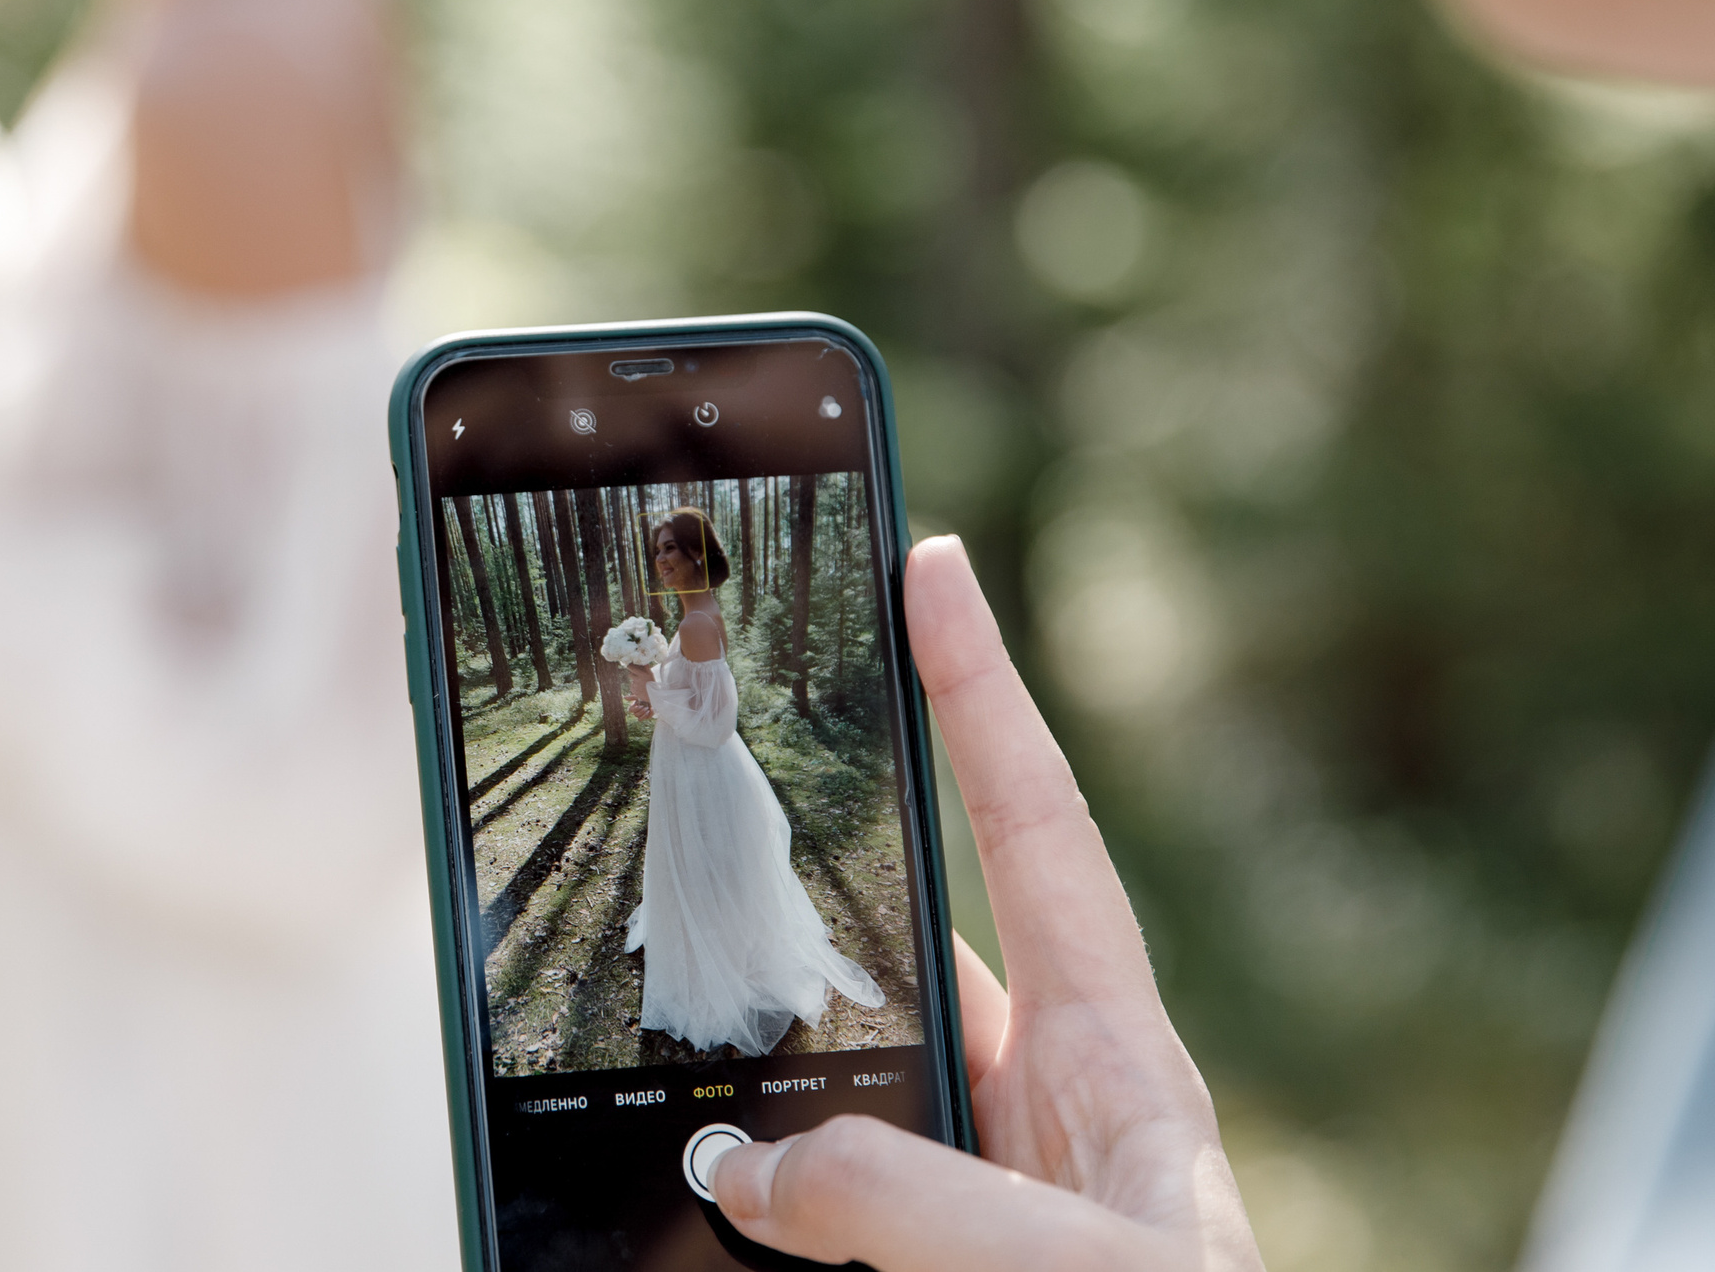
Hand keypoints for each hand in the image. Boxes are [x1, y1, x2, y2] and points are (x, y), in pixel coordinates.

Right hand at [709, 536, 1261, 1270]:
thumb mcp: (1081, 1269)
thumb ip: (914, 1201)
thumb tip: (740, 1172)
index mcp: (1115, 1059)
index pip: (1035, 826)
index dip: (982, 686)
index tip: (929, 561)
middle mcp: (1042, 1117)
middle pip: (895, 967)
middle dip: (795, 913)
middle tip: (687, 842)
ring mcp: (978, 1203)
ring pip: (828, 1104)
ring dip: (739, 1091)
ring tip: (646, 1071)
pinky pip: (808, 1218)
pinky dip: (734, 1205)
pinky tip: (671, 1212)